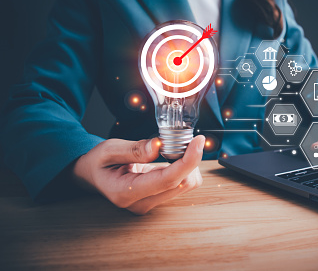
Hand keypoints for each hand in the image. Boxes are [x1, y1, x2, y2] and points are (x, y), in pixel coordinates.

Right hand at [72, 135, 204, 214]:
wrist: (91, 176)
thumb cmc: (98, 162)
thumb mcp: (109, 149)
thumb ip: (134, 149)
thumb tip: (157, 145)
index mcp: (126, 192)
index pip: (168, 180)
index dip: (188, 160)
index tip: (199, 142)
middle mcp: (141, 203)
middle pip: (182, 183)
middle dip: (189, 159)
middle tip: (183, 140)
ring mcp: (150, 204)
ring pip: (186, 185)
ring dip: (188, 164)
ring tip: (172, 150)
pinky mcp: (157, 200)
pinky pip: (181, 184)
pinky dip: (183, 169)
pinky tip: (171, 159)